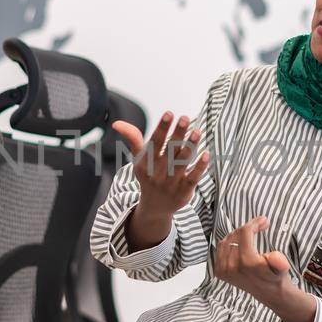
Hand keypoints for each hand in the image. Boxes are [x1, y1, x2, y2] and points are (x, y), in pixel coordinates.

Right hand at [115, 112, 208, 250]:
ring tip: (197, 131)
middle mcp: (158, 173)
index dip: (161, 128)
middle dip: (177, 134)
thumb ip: (133, 139)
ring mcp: (172, 183)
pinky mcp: (184, 191)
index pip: (154, 143)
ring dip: (190, 146)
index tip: (169, 113)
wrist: (155, 207)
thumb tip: (116, 123)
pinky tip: (206, 154)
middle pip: (170, 150)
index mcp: (146, 163)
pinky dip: (199, 167)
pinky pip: (193, 178)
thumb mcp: (139, 159)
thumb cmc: (149, 175)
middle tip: (184, 118)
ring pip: (182, 162)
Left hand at [214, 216, 316, 321]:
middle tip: (260, 225)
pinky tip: (240, 244)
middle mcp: (231, 266)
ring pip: (227, 240)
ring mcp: (223, 269)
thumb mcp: (282, 269)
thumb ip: (279, 262)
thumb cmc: (276, 277)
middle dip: (248, 227)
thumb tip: (276, 257)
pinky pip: (220, 249)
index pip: (245, 232)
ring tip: (251, 234)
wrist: (270, 294)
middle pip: (236, 235)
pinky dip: (229, 243)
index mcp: (246, 263)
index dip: (255, 223)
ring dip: (239, 234)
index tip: (264, 220)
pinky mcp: (219, 271)